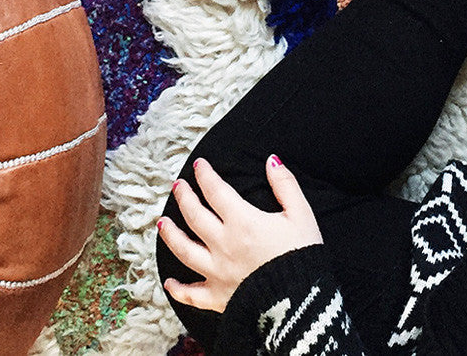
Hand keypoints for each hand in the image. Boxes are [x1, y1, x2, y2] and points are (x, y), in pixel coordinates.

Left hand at [158, 155, 322, 312]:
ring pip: (184, 250)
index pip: (215, 191)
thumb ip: (285, 185)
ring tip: (162, 223)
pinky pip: (193, 295)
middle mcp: (224, 245)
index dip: (205, 175)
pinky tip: (169, 283)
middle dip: (184, 197)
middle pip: (194, 216)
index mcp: (243, 222)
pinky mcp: (219, 298)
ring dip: (171, 235)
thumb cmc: (303, 257)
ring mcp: (218, 273)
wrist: (304, 305)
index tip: (199, 165)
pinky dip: (179, 289)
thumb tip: (271, 160)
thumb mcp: (301, 215)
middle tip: (178, 186)